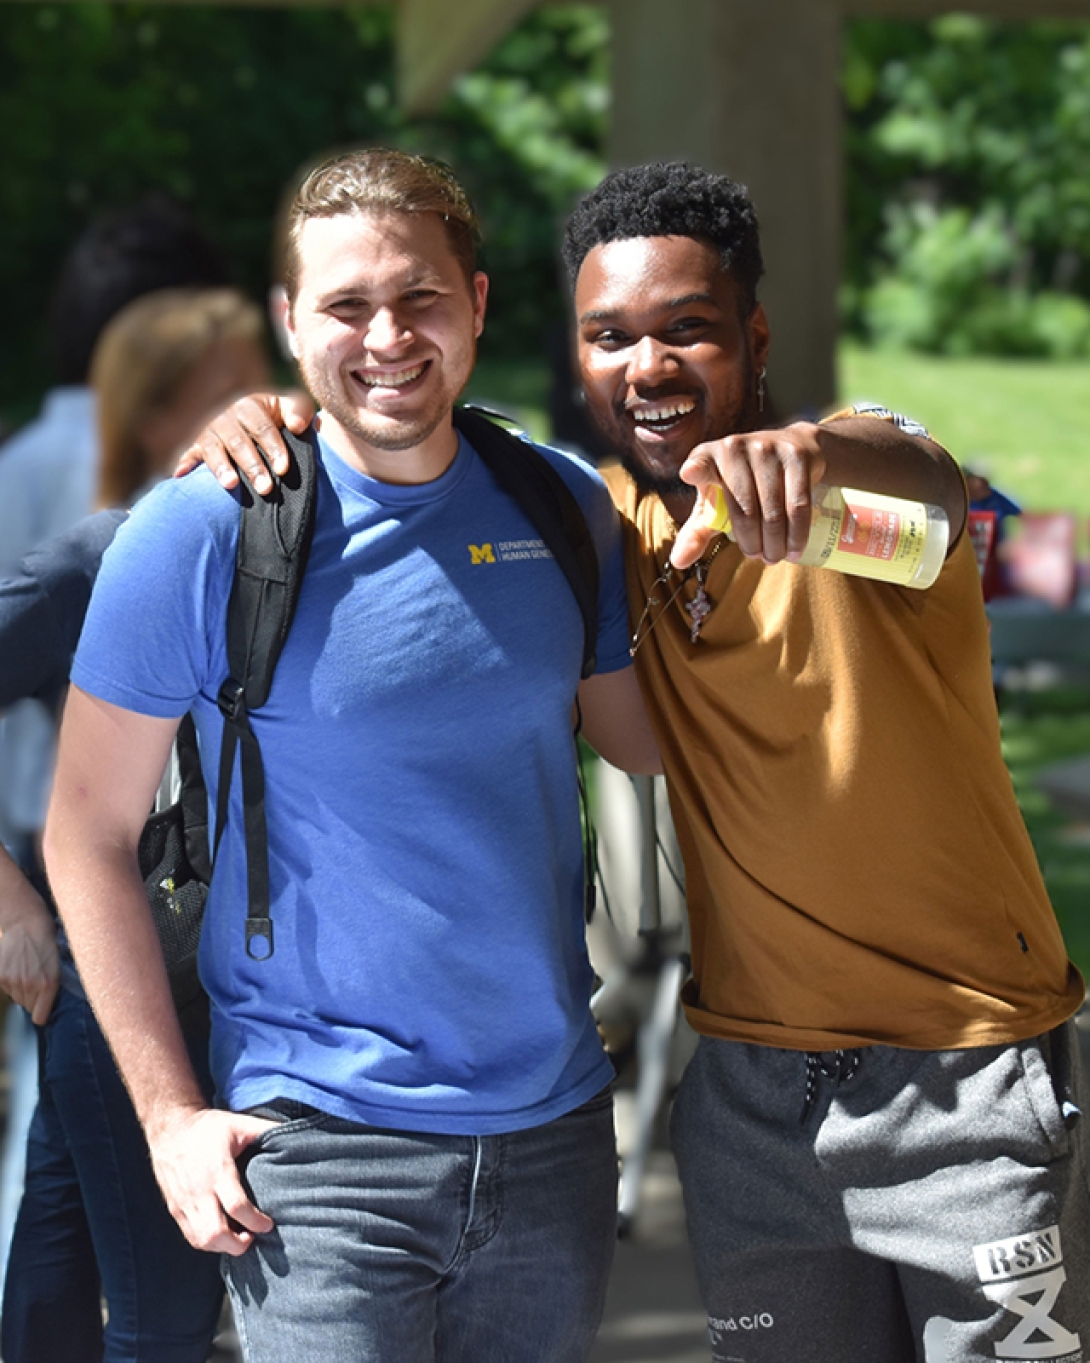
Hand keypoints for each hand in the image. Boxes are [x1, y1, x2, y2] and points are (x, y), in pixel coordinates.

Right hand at [0, 875, 58, 1024]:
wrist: (27, 922)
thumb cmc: (47, 942)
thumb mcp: (58, 965)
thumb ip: (52, 987)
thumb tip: (45, 1007)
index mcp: (50, 984)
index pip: (40, 1017)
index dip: (41, 1013)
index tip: (42, 1008)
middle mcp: (31, 985)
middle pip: (27, 1006)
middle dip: (32, 997)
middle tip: (36, 978)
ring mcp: (13, 980)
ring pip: (16, 997)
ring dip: (21, 988)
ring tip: (27, 969)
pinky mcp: (0, 975)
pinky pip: (5, 989)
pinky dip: (9, 981)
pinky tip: (16, 967)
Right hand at [147, 1106, 277, 1254]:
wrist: (170, 1128)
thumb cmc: (208, 1127)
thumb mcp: (239, 1123)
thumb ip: (266, 1130)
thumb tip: (297, 1133)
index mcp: (218, 1170)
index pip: (236, 1206)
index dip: (255, 1222)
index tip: (269, 1225)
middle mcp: (198, 1191)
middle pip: (215, 1233)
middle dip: (238, 1244)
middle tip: (254, 1237)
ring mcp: (183, 1203)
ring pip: (201, 1241)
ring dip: (223, 1247)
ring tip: (240, 1238)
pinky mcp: (174, 1209)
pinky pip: (190, 1237)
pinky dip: (208, 1243)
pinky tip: (222, 1236)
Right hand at [173, 391, 317, 494]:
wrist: (239, 409)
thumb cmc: (269, 412)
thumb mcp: (285, 405)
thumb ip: (298, 410)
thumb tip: (300, 426)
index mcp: (248, 405)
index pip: (262, 427)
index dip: (274, 448)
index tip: (283, 469)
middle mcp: (224, 415)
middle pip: (238, 442)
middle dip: (252, 466)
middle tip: (265, 488)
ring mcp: (207, 429)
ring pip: (213, 448)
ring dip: (221, 467)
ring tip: (231, 485)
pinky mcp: (193, 442)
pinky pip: (187, 452)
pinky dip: (183, 462)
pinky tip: (179, 475)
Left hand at [671, 422, 825, 569]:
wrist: (791, 447)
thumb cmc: (743, 482)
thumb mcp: (715, 502)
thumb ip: (696, 532)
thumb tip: (678, 563)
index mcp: (708, 457)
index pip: (699, 464)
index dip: (695, 470)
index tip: (689, 474)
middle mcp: (735, 448)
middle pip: (744, 510)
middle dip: (753, 544)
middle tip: (759, 558)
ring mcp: (768, 449)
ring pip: (774, 511)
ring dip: (776, 544)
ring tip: (775, 556)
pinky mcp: (796, 456)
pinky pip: (799, 505)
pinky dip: (797, 534)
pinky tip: (794, 550)